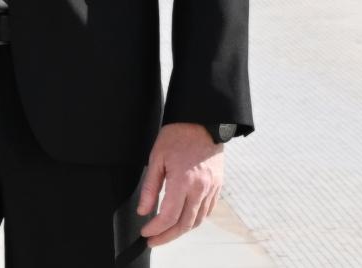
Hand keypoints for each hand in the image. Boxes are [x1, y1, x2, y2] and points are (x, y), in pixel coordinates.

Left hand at [135, 121, 223, 245]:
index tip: (146, 232)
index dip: (156, 229)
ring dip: (181, 230)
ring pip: (197, 221)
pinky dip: (194, 220)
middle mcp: (200, 188)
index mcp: (183, 180)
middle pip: (184, 224)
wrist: (203, 121)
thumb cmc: (178, 135)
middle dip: (167, 236)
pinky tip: (183, 219)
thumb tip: (144, 210)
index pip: (169, 216)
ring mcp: (212, 188)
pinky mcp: (218, 186)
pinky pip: (207, 211)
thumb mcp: (156, 157)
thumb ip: (150, 187)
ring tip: (167, 232)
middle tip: (154, 240)